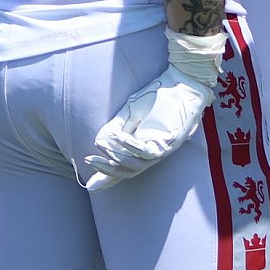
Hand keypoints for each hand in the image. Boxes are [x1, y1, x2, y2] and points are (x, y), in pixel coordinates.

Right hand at [83, 29, 224, 190]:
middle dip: (107, 169)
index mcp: (144, 148)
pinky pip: (146, 151)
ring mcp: (161, 149)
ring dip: (116, 156)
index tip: (90, 186)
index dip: (107, 177)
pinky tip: (118, 137)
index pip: (124, 167)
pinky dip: (130, 145)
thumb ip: (116, 128)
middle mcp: (153, 153)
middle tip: (89, 160)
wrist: (180, 83)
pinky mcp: (169, 142)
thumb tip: (98, 142)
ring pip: (136, 164)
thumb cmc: (157, 96)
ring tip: (101, 145)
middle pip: (128, 171)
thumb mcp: (130, 113)